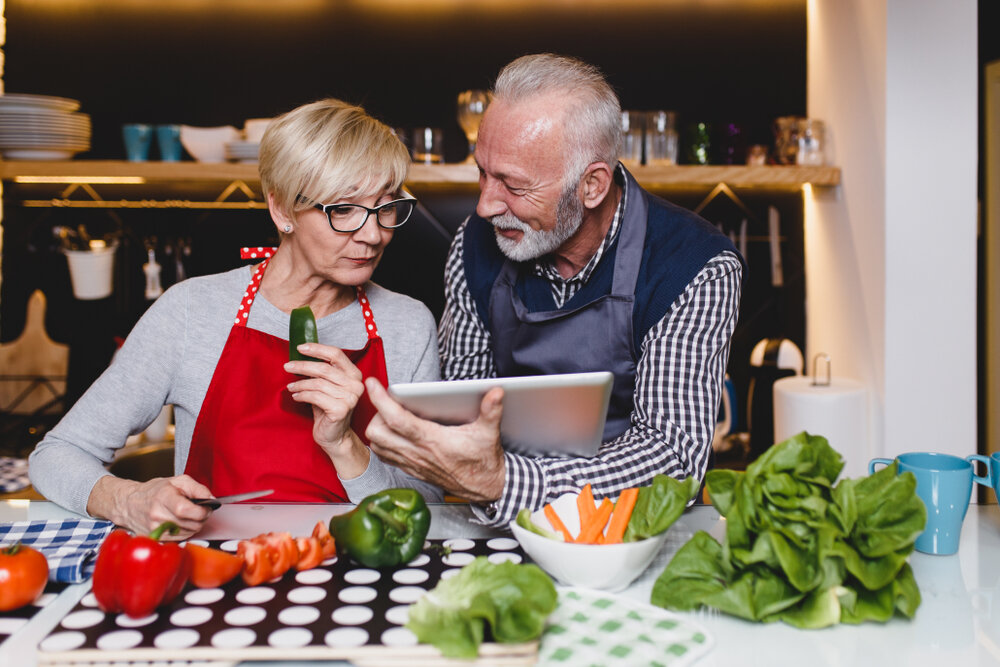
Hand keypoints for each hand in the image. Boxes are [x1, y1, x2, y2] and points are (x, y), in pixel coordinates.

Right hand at [88, 474, 211, 538]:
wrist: (130, 503)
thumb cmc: (155, 491)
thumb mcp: (178, 481)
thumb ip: (198, 489)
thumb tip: (212, 500)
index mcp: (163, 497)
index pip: (186, 510)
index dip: (202, 510)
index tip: (206, 507)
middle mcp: (157, 515)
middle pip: (191, 524)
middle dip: (201, 517)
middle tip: (199, 510)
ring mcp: (155, 529)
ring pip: (189, 533)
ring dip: (194, 525)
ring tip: (188, 515)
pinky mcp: (156, 539)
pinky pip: (181, 539)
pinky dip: (185, 531)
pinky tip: (180, 522)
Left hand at [284, 343, 366, 465]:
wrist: (335, 436)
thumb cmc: (329, 409)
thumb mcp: (328, 386)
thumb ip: (322, 371)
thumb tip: (301, 354)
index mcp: (354, 375)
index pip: (336, 354)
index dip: (317, 349)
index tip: (300, 348)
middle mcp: (355, 385)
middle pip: (324, 369)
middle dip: (302, 366)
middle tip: (287, 366)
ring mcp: (350, 398)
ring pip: (317, 383)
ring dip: (300, 384)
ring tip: (291, 387)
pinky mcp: (340, 409)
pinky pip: (315, 396)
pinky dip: (302, 395)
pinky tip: (296, 397)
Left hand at [364, 378, 506, 501]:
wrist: (484, 488)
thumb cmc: (484, 461)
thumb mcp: (489, 433)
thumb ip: (491, 410)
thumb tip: (496, 392)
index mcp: (433, 440)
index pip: (397, 419)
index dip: (381, 400)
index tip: (372, 385)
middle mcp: (418, 453)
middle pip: (378, 432)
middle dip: (376, 413)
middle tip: (387, 402)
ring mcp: (412, 463)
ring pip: (378, 446)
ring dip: (377, 429)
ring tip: (387, 416)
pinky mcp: (412, 470)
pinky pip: (385, 457)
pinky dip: (382, 444)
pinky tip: (391, 433)